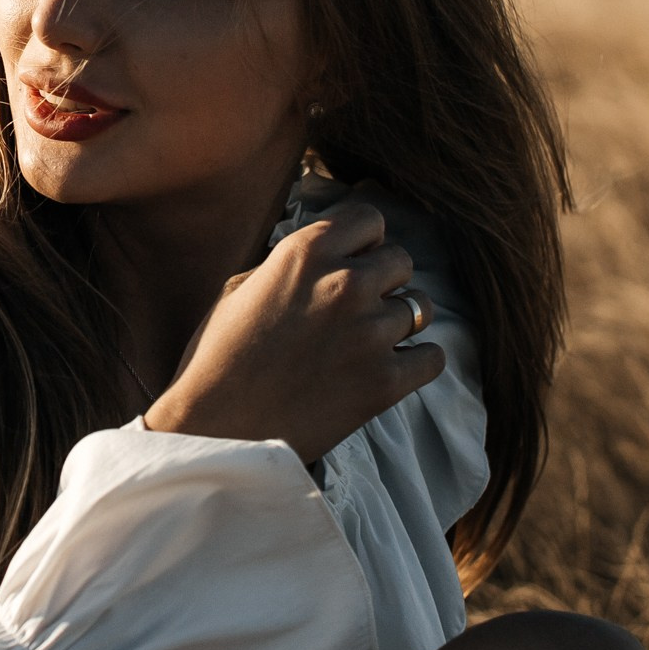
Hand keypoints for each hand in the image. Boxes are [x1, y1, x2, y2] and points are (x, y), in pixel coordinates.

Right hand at [142, 199, 444, 463]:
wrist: (216, 431)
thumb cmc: (218, 359)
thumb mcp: (241, 289)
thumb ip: (289, 264)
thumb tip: (328, 255)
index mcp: (304, 253)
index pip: (370, 219)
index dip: (364, 240)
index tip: (355, 260)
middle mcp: (344, 284)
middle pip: (401, 261)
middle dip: (382, 281)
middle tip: (357, 308)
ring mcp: (369, 333)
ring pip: (419, 308)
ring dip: (395, 323)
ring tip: (365, 343)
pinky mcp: (385, 382)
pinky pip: (432, 357)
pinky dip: (416, 362)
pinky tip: (390, 368)